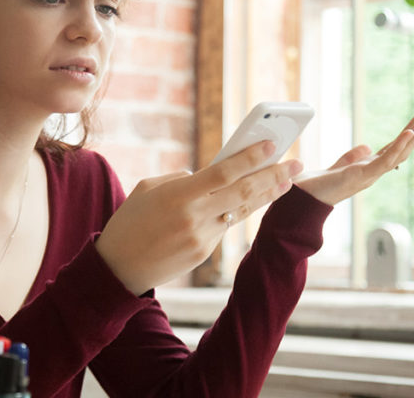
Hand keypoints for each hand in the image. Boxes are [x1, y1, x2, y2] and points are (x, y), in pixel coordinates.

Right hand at [95, 141, 303, 294]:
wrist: (118, 268)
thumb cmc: (129, 221)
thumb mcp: (148, 189)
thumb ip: (180, 179)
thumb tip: (207, 175)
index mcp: (179, 195)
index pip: (224, 172)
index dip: (250, 158)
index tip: (272, 145)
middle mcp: (195, 216)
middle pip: (243, 192)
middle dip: (273, 176)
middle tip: (295, 164)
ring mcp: (202, 237)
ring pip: (240, 211)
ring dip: (265, 195)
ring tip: (286, 182)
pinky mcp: (204, 253)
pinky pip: (223, 226)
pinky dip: (235, 212)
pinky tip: (249, 201)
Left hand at [295, 106, 413, 205]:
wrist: (302, 201)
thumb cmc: (317, 187)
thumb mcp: (338, 167)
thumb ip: (352, 157)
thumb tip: (366, 147)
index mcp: (370, 167)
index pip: (395, 145)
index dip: (410, 130)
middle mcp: (374, 171)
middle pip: (404, 147)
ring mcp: (370, 175)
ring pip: (400, 152)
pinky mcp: (361, 177)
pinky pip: (385, 161)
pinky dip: (398, 146)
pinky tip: (409, 132)